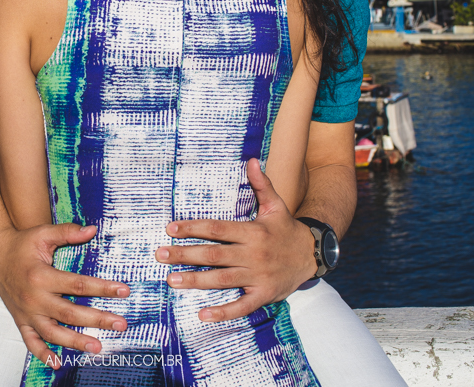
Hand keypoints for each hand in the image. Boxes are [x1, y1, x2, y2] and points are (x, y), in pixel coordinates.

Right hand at [0, 223, 129, 368]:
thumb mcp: (43, 233)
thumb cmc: (22, 243)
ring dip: (76, 342)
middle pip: (70, 313)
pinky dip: (43, 354)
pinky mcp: (20, 321)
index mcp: (41, 276)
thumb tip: (93, 230)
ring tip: (98, 347)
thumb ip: (68, 232)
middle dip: (97, 319)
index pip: (78, 285)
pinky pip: (31, 342)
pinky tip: (57, 363)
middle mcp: (34, 298)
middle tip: (120, 324)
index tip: (123, 291)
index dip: (102, 288)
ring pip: (53, 333)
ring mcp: (26, 313)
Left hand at [154, 158, 316, 321]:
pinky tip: (203, 314)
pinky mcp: (264, 295)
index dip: (193, 228)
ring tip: (172, 280)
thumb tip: (252, 160)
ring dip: (196, 280)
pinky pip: (242, 306)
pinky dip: (223, 312)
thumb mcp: (276, 205)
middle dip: (186, 254)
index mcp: (253, 231)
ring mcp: (258, 276)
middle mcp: (254, 254)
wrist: (313, 255)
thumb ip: (261, 185)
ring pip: (222, 279)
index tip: (171, 228)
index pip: (218, 229)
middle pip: (214, 254)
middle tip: (161, 254)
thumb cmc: (287, 229)